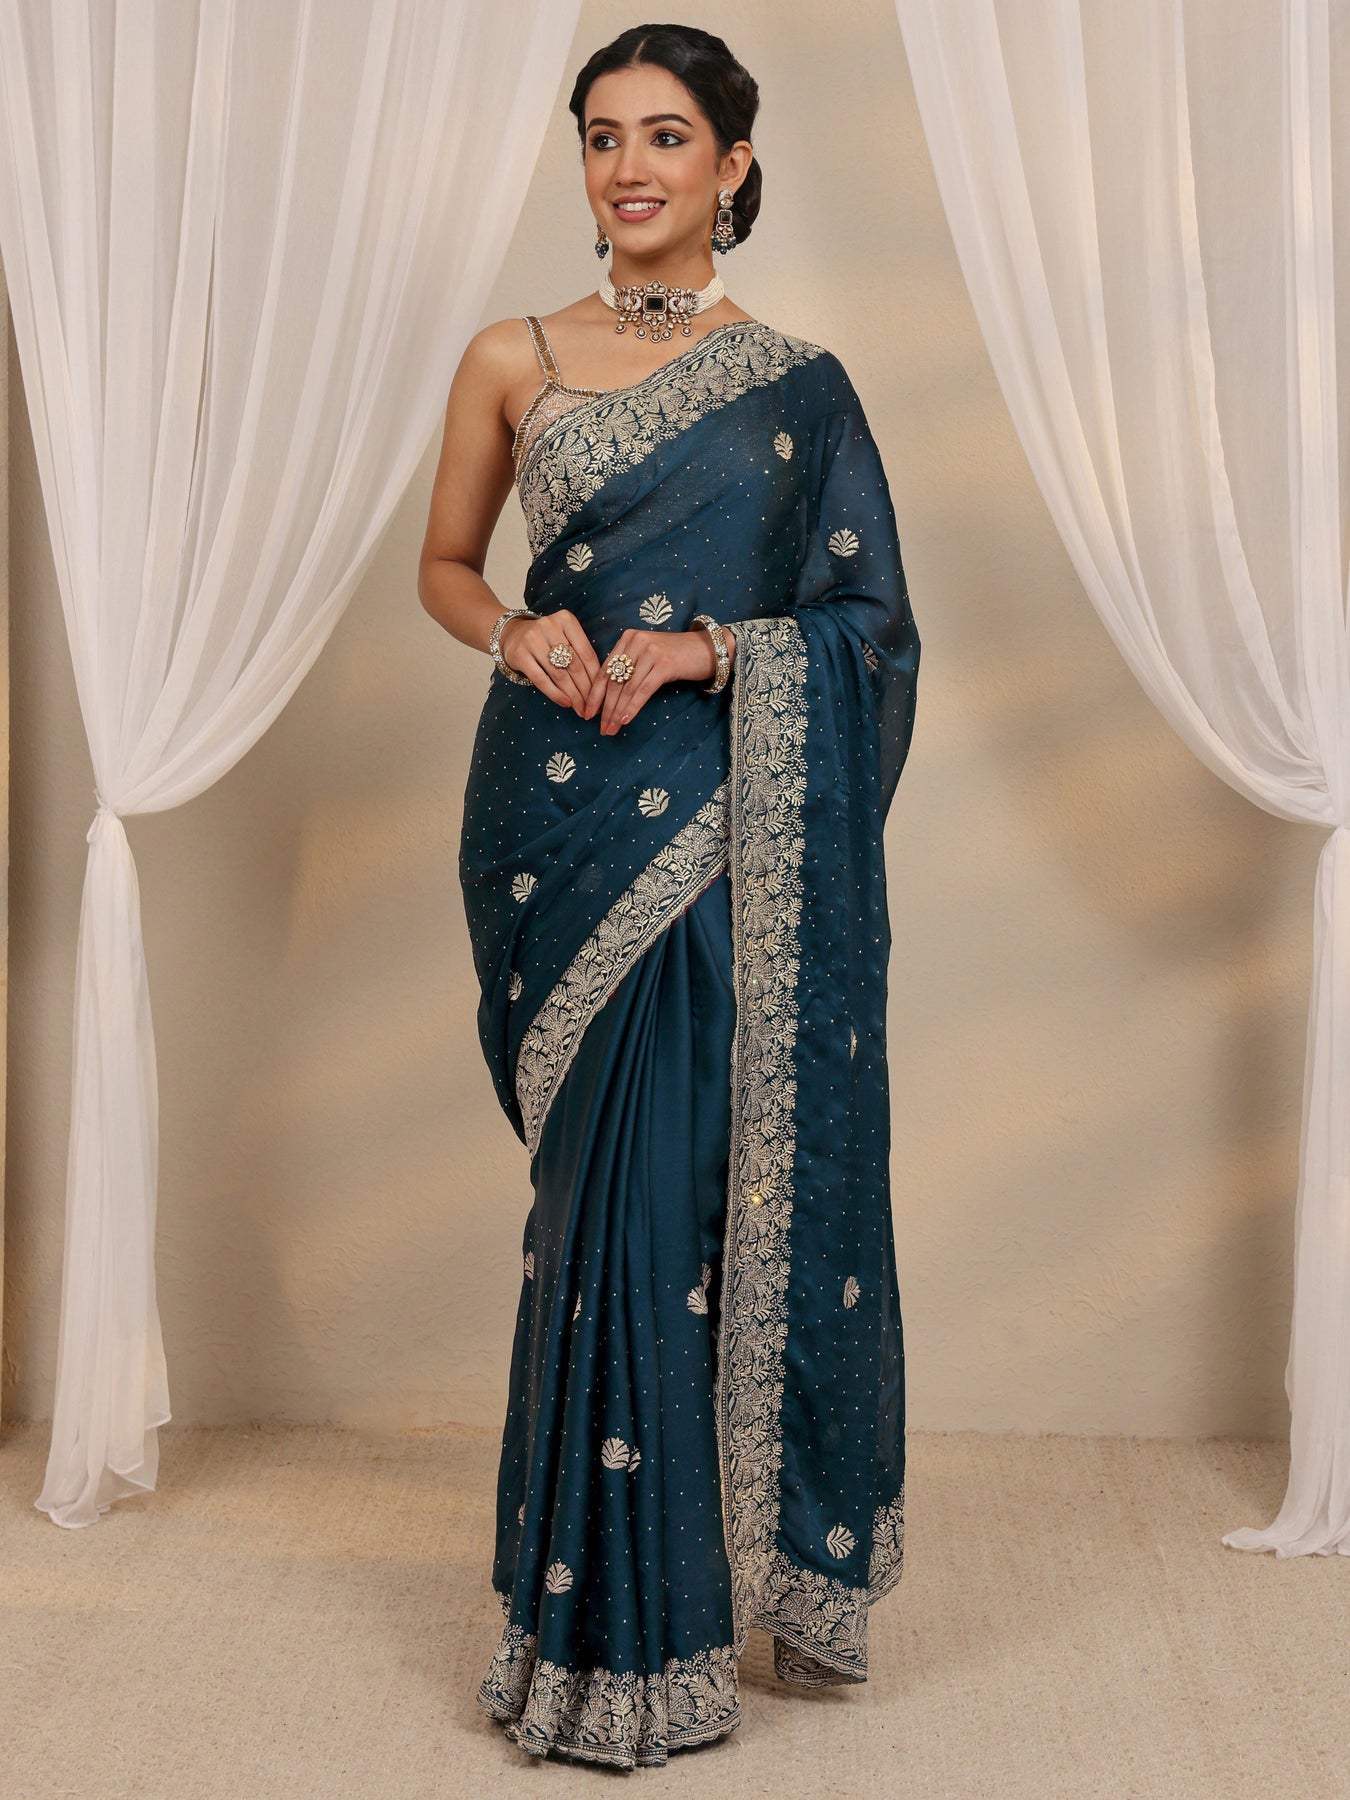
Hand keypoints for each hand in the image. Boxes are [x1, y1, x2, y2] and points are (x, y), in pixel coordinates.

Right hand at [499, 610, 601, 713]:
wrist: (512, 634)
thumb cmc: (546, 640)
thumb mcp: (565, 637)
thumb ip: (580, 653)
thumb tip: (599, 686)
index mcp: (566, 620)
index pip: (586, 653)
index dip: (596, 676)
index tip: (602, 694)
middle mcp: (549, 626)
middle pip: (574, 665)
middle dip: (586, 690)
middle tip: (592, 707)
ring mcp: (532, 640)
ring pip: (559, 674)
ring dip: (573, 695)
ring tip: (581, 709)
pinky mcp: (519, 655)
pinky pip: (541, 679)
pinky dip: (555, 694)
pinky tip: (565, 703)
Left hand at [586, 626, 735, 734]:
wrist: (708, 649)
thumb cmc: (676, 656)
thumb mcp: (648, 656)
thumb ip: (629, 668)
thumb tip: (608, 698)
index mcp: (627, 639)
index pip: (604, 670)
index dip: (594, 695)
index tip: (588, 714)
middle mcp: (636, 642)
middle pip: (613, 682)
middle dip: (605, 708)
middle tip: (601, 728)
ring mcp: (650, 652)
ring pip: (627, 689)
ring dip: (617, 712)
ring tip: (612, 729)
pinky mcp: (664, 664)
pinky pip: (643, 690)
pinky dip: (633, 707)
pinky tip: (626, 720)